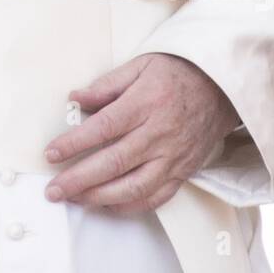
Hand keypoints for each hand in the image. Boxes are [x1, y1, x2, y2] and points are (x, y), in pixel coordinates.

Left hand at [42, 53, 241, 216]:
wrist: (222, 87)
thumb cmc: (178, 73)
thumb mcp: (141, 65)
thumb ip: (107, 84)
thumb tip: (75, 98)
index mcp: (145, 103)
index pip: (102, 128)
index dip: (74, 144)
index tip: (51, 154)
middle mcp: (158, 134)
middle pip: (113, 162)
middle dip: (79, 179)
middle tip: (53, 189)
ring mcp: (172, 156)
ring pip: (133, 187)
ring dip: (99, 197)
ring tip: (74, 199)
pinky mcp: (183, 172)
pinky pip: (156, 197)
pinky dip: (130, 206)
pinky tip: (107, 206)